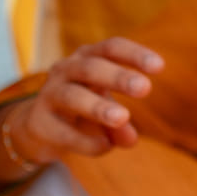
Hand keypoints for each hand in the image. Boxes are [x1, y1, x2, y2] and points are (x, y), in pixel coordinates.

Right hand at [4, 39, 164, 165]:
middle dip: (117, 76)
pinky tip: (106, 147)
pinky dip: (85, 141)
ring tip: (122, 118)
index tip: (160, 66)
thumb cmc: (81, 109)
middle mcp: (65, 70)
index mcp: (87, 58)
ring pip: (72, 95)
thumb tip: (131, 139)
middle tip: (145, 88)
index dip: (134, 54)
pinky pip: (63, 131)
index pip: (110, 48)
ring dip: (98, 106)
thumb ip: (120, 123)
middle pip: (90, 67)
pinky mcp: (39, 122)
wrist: (37, 126)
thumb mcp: (104, 111)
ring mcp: (49, 95)